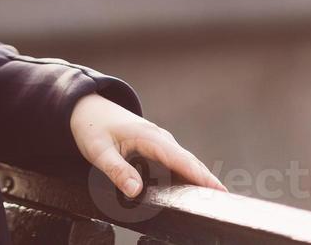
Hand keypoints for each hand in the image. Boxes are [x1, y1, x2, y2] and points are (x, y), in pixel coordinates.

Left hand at [69, 93, 225, 197]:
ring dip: (199, 180)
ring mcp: (159, 143)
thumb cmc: (91, 126)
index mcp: (150, 137)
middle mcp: (160, 139)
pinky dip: (187, 176)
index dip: (201, 176)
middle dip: (208, 181)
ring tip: (215, 201)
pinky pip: (175, 164)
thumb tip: (136, 192)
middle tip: (225, 203)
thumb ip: (117, 170)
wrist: (86, 107)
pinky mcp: (155, 148)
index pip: (181, 160)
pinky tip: (192, 191)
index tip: (220, 191)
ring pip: (185, 163)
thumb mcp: (98, 150)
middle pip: (190, 163)